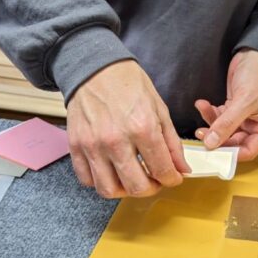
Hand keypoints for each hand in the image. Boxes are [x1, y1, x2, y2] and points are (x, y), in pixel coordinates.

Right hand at [67, 59, 190, 198]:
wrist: (95, 67)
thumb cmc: (128, 83)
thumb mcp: (159, 108)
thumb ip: (171, 142)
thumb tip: (181, 168)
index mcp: (142, 127)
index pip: (162, 170)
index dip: (172, 179)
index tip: (173, 178)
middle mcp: (116, 140)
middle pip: (136, 187)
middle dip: (151, 189)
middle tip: (155, 181)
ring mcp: (93, 145)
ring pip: (108, 189)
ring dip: (125, 191)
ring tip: (133, 179)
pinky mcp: (76, 146)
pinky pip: (87, 179)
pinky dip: (100, 182)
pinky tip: (111, 171)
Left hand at [194, 49, 257, 161]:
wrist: (255, 52)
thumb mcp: (244, 101)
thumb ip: (227, 124)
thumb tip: (211, 144)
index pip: (248, 151)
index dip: (230, 154)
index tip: (212, 153)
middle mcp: (257, 126)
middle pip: (234, 143)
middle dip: (217, 139)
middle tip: (201, 135)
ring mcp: (244, 118)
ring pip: (224, 131)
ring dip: (211, 125)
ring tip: (200, 116)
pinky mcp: (234, 109)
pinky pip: (219, 117)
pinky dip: (210, 113)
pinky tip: (202, 104)